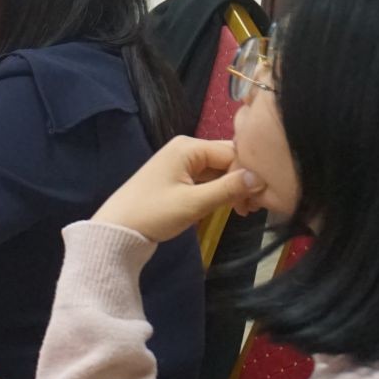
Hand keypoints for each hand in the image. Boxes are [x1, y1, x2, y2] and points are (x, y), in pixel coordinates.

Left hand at [93, 137, 266, 243]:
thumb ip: (228, 188)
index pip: (233, 153)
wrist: (116, 231)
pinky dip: (220, 192)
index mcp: (188, 147)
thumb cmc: (153, 213)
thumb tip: (261, 178)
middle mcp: (185, 149)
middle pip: (227, 160)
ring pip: (219, 172)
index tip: (262, 199)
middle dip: (243, 181)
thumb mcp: (194, 202)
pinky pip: (208, 181)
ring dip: (233, 189)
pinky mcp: (178, 180)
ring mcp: (181, 164)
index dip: (251, 174)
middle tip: (254, 208)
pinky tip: (232, 208)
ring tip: (245, 211)